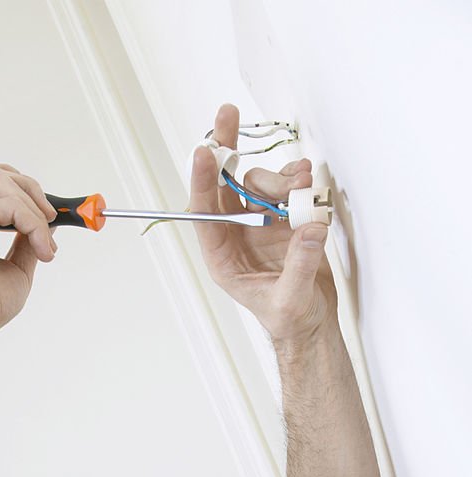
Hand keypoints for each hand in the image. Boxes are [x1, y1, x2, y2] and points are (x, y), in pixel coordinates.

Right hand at [0, 163, 57, 335]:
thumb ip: (25, 241)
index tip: (44, 216)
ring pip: (2, 184)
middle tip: (52, 219)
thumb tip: (47, 223)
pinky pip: (8, 203)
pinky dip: (33, 223)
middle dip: (29, 190)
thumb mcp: (14, 267)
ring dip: (34, 211)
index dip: (18, 192)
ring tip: (45, 242)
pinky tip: (41, 248)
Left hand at [190, 104, 338, 346]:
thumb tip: (309, 230)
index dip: (203, 181)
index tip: (206, 150)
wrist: (312, 322)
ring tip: (303, 180)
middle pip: (224, 184)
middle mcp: (237, 235)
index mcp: (223, 258)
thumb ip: (299, 265)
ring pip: (260, 183)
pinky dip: (297, 180)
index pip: (205, 213)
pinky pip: (286, 188)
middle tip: (227, 114)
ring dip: (280, 175)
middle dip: (225, 148)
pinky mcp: (285, 219)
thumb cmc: (290, 320)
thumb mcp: (291, 300)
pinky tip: (308, 182)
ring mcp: (261, 224)